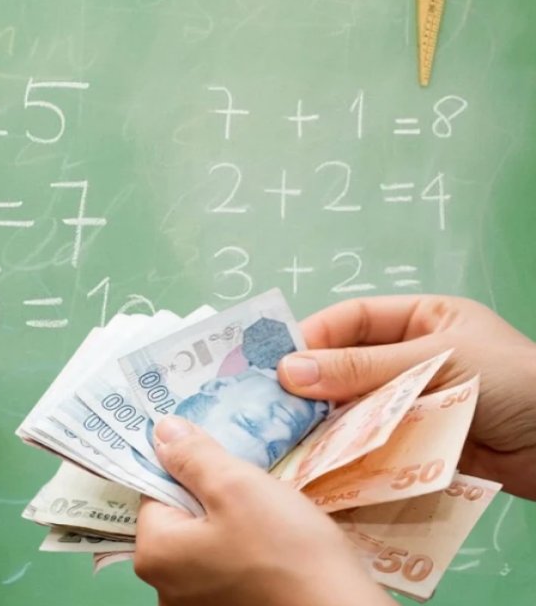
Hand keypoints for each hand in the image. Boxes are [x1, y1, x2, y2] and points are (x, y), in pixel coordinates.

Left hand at [134, 417, 392, 605]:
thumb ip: (192, 456)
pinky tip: (276, 552)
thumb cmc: (286, 551)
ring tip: (271, 524)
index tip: (227, 470)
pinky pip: (227, 569)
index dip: (191, 472)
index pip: (156, 492)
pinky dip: (246, 555)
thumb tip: (161, 431)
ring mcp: (195, 605)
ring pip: (207, 544)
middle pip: (180, 520)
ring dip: (233, 527)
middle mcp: (164, 587)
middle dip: (214, 500)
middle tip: (255, 496)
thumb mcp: (236, 486)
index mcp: (153, 554)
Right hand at [277, 296, 535, 499]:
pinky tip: (324, 462)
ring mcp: (417, 405)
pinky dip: (350, 453)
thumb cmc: (517, 383)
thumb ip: (362, 367)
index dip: (313, 338)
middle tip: (273, 406)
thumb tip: (290, 369)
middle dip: (312, 387)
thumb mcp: (436, 360)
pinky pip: (375, 446)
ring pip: (356, 411)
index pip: (352, 321)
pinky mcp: (421, 447)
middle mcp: (414, 360)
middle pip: (346, 368)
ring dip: (326, 425)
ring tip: (291, 438)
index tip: (277, 363)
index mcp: (423, 321)